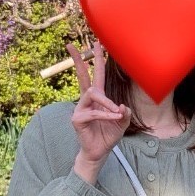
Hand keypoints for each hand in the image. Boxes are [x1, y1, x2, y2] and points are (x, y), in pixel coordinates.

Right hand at [66, 40, 131, 164]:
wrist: (100, 152)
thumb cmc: (109, 134)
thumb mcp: (122, 122)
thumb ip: (124, 113)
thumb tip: (121, 106)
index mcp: (98, 97)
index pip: (96, 74)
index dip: (96, 59)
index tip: (96, 43)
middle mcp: (87, 100)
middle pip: (82, 76)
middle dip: (78, 60)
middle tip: (70, 45)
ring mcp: (80, 108)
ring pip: (92, 94)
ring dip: (106, 103)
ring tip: (116, 113)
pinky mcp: (77, 119)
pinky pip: (94, 112)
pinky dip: (106, 116)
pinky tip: (114, 119)